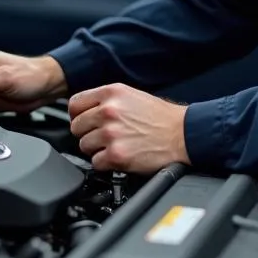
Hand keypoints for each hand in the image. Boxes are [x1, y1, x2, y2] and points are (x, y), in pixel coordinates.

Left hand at [68, 83, 189, 172]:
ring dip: (97, 149)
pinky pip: (95, 162)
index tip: (83, 122)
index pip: (74, 104)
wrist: (182, 134)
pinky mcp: (117, 155)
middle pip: (76, 127)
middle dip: (87, 134)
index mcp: (111, 93)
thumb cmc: (161, 117)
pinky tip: (119, 156)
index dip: (77, 116)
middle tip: (103, 137)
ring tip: (114, 146)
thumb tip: (85, 111)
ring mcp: (111, 133)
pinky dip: (105, 163)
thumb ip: (106, 101)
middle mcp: (109, 111)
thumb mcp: (131, 96)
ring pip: (84, 146)